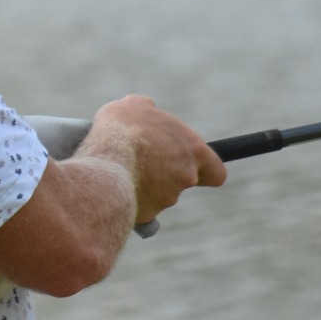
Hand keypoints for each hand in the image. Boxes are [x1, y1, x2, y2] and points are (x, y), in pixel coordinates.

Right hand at [85, 95, 225, 225]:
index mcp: (192, 149)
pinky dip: (130, 199)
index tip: (194, 166)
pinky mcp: (149, 214)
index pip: (216, 171)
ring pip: (161, 194)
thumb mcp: (134, 105)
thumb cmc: (122, 130)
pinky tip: (112, 187)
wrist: (103, 164)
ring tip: (120, 170)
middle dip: (166, 174)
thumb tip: (146, 111)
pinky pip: (141, 207)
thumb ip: (148, 110)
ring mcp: (168, 197)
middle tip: (144, 162)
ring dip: (145, 185)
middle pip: (184, 180)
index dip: (206, 169)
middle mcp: (186, 176)